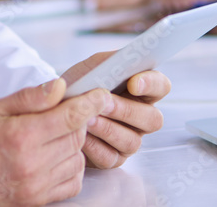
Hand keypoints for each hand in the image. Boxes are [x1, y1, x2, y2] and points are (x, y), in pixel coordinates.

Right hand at [0, 79, 111, 205]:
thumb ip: (29, 98)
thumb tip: (61, 86)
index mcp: (21, 137)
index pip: (72, 116)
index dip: (92, 102)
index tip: (101, 93)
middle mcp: (32, 165)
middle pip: (77, 136)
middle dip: (77, 119)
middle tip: (63, 109)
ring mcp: (34, 188)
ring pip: (77, 159)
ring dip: (73, 143)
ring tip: (52, 133)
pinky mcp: (34, 202)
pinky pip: (71, 183)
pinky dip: (70, 167)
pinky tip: (53, 155)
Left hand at [61, 52, 169, 168]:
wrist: (55, 106)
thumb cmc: (79, 85)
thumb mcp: (91, 67)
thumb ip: (108, 61)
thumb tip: (123, 58)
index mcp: (142, 91)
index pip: (161, 86)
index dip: (151, 84)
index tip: (133, 82)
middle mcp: (141, 117)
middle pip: (153, 119)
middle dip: (127, 110)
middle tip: (104, 103)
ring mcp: (129, 139)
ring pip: (132, 141)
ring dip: (109, 129)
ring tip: (88, 119)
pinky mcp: (112, 158)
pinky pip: (110, 157)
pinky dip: (95, 146)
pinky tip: (82, 136)